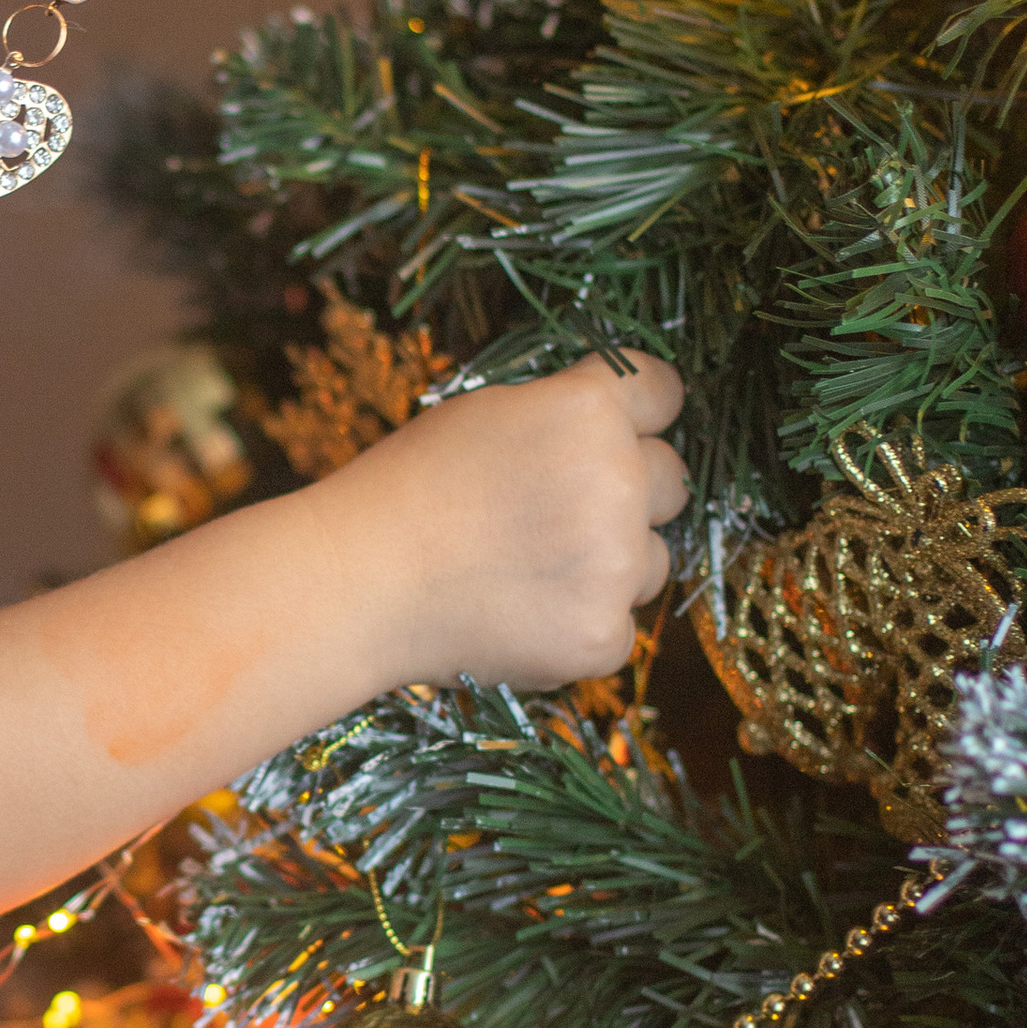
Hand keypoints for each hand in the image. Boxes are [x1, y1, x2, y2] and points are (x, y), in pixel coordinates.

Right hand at [324, 352, 686, 692]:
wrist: (355, 583)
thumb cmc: (407, 489)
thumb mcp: (488, 413)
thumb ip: (565, 413)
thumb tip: (620, 428)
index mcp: (589, 410)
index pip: (663, 391)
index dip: (640, 412)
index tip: (622, 431)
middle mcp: (619, 480)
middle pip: (671, 479)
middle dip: (628, 491)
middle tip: (550, 512)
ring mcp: (616, 565)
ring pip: (652, 559)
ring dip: (608, 565)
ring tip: (524, 569)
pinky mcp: (602, 636)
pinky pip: (618, 627)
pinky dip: (577, 626)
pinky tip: (515, 614)